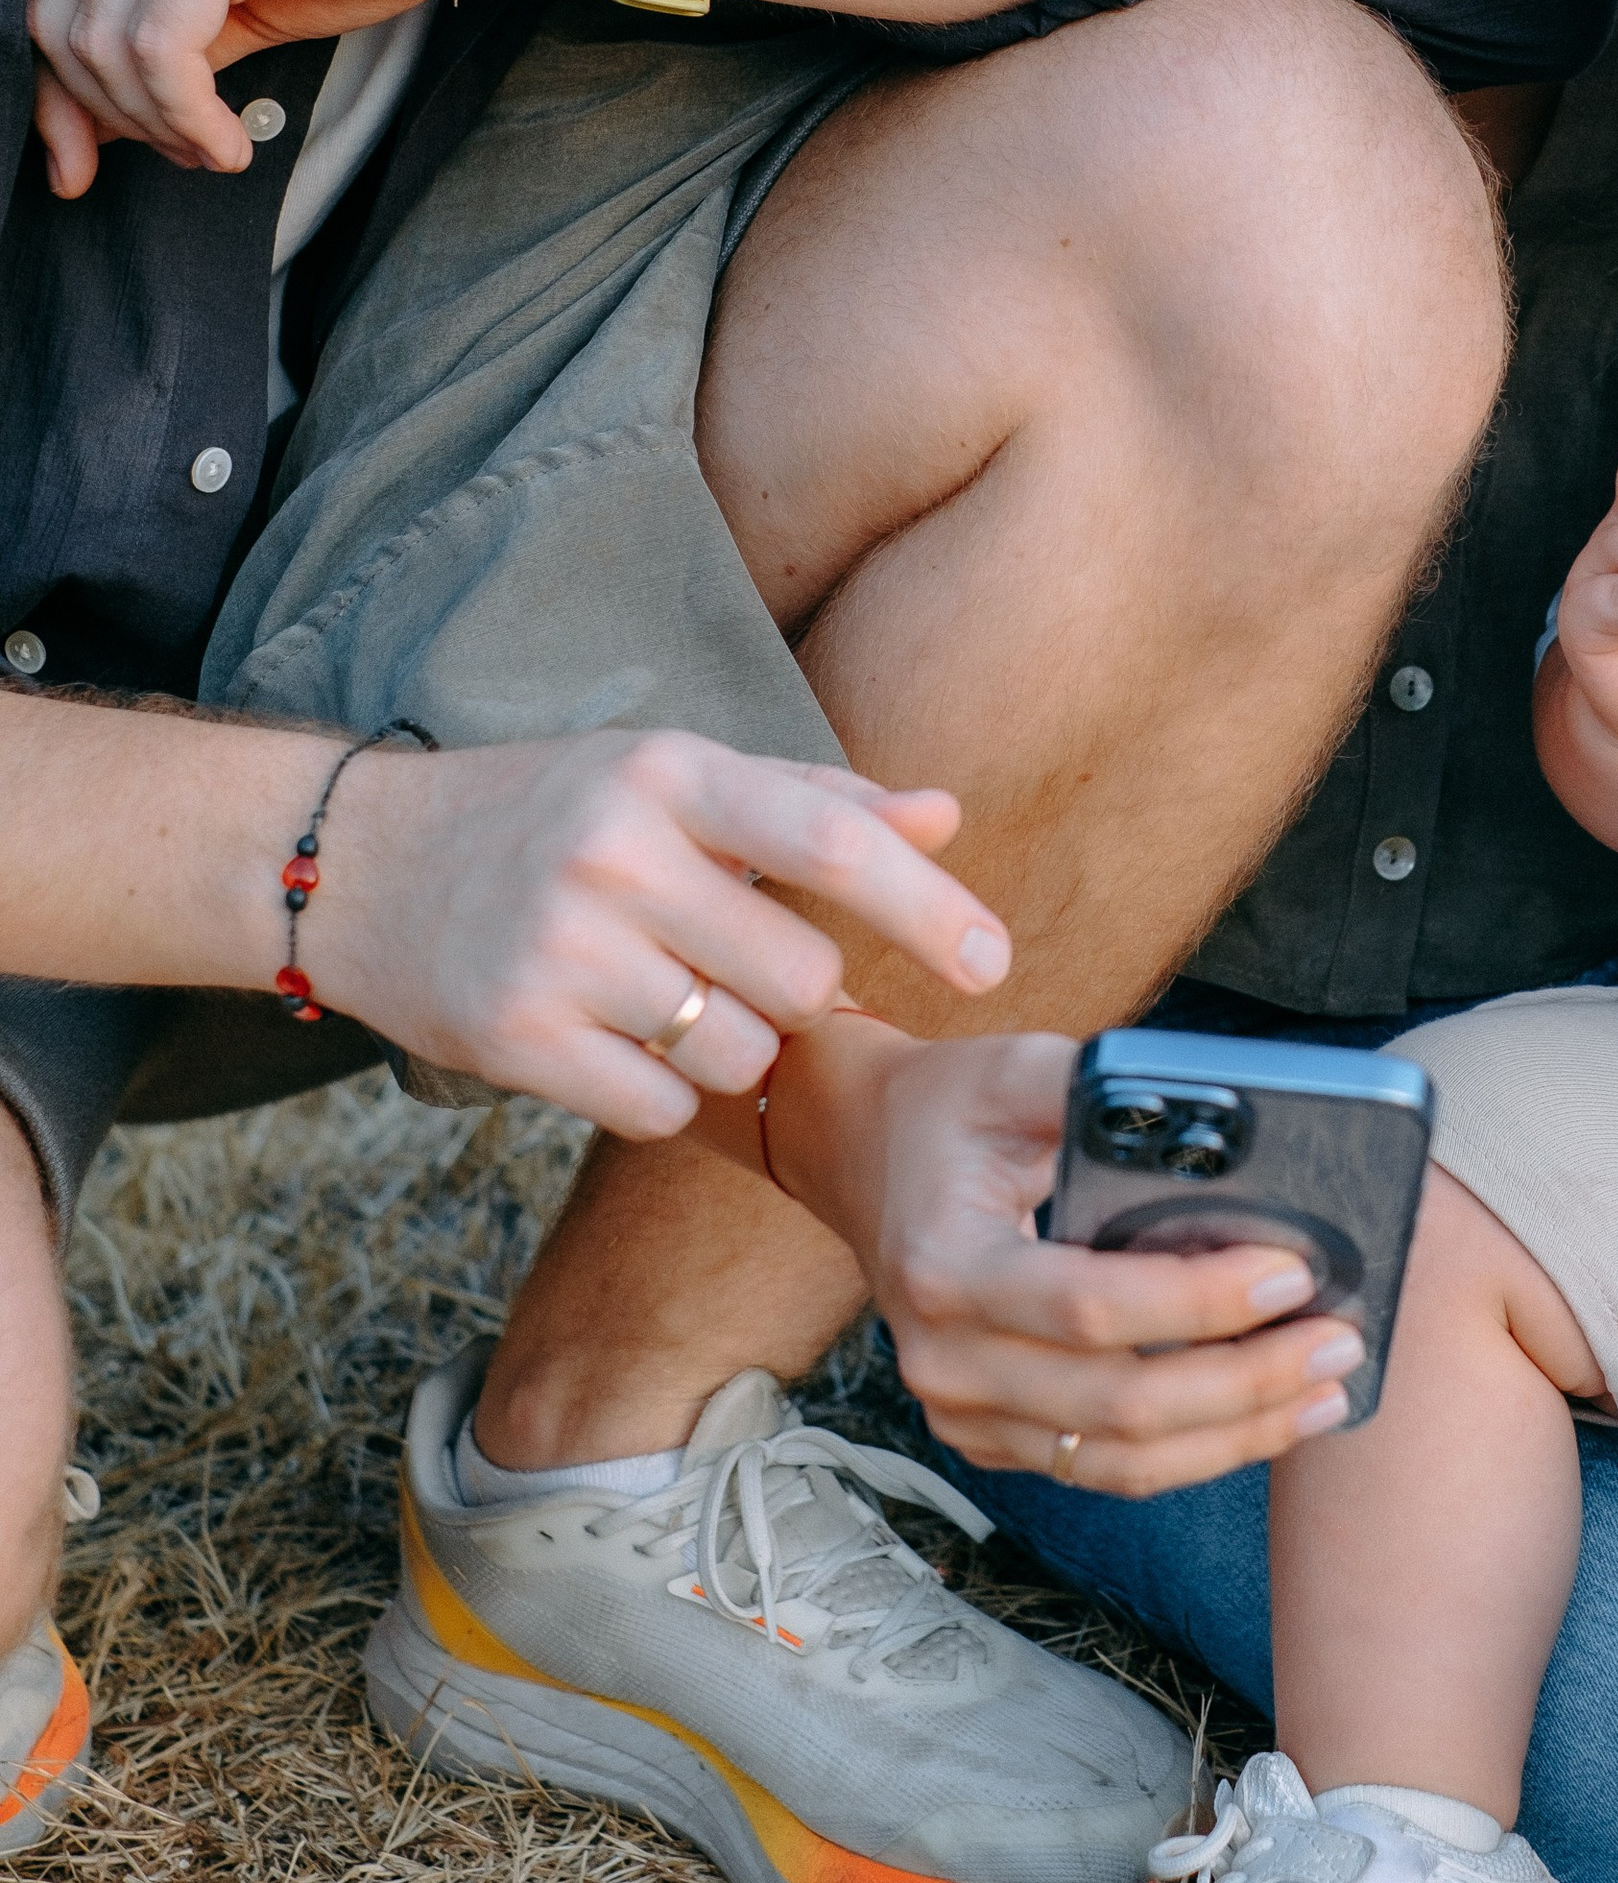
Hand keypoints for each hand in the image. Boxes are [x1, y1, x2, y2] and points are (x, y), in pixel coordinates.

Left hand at [28, 0, 628, 192]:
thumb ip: (169, 39)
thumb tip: (95, 125)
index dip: (56, 92)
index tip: (77, 165)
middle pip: (58, 15)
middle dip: (106, 117)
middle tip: (183, 157)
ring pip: (104, 38)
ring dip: (157, 125)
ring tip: (217, 149)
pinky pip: (161, 42)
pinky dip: (187, 115)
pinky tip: (231, 142)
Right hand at [318, 728, 1009, 1136]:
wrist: (361, 863)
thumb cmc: (551, 811)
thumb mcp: (673, 775)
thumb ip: (817, 803)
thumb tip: (948, 815)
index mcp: (670, 774)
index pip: (832, 843)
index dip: (926, 907)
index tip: (991, 962)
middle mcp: (615, 853)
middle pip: (800, 977)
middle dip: (796, 992)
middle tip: (732, 964)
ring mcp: (559, 950)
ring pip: (737, 1054)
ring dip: (728, 1046)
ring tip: (661, 994)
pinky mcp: (513, 1038)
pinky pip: (661, 1108)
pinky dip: (661, 1093)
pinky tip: (612, 1038)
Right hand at [790, 1028, 1369, 1497]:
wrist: (866, 1156)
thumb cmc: (951, 1108)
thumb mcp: (1012, 1068)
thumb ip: (1100, 1087)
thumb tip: (1219, 1114)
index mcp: (944, 1263)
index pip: (1089, 1306)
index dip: (1199, 1300)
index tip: (1293, 1272)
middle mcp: (944, 1357)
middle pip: (1119, 1403)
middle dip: (1246, 1381)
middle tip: (1340, 1341)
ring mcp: (963, 1412)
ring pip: (1121, 1458)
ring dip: (1237, 1434)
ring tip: (1326, 1391)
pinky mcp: (991, 1437)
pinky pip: (1104, 1467)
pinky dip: (1194, 1451)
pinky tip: (1266, 1417)